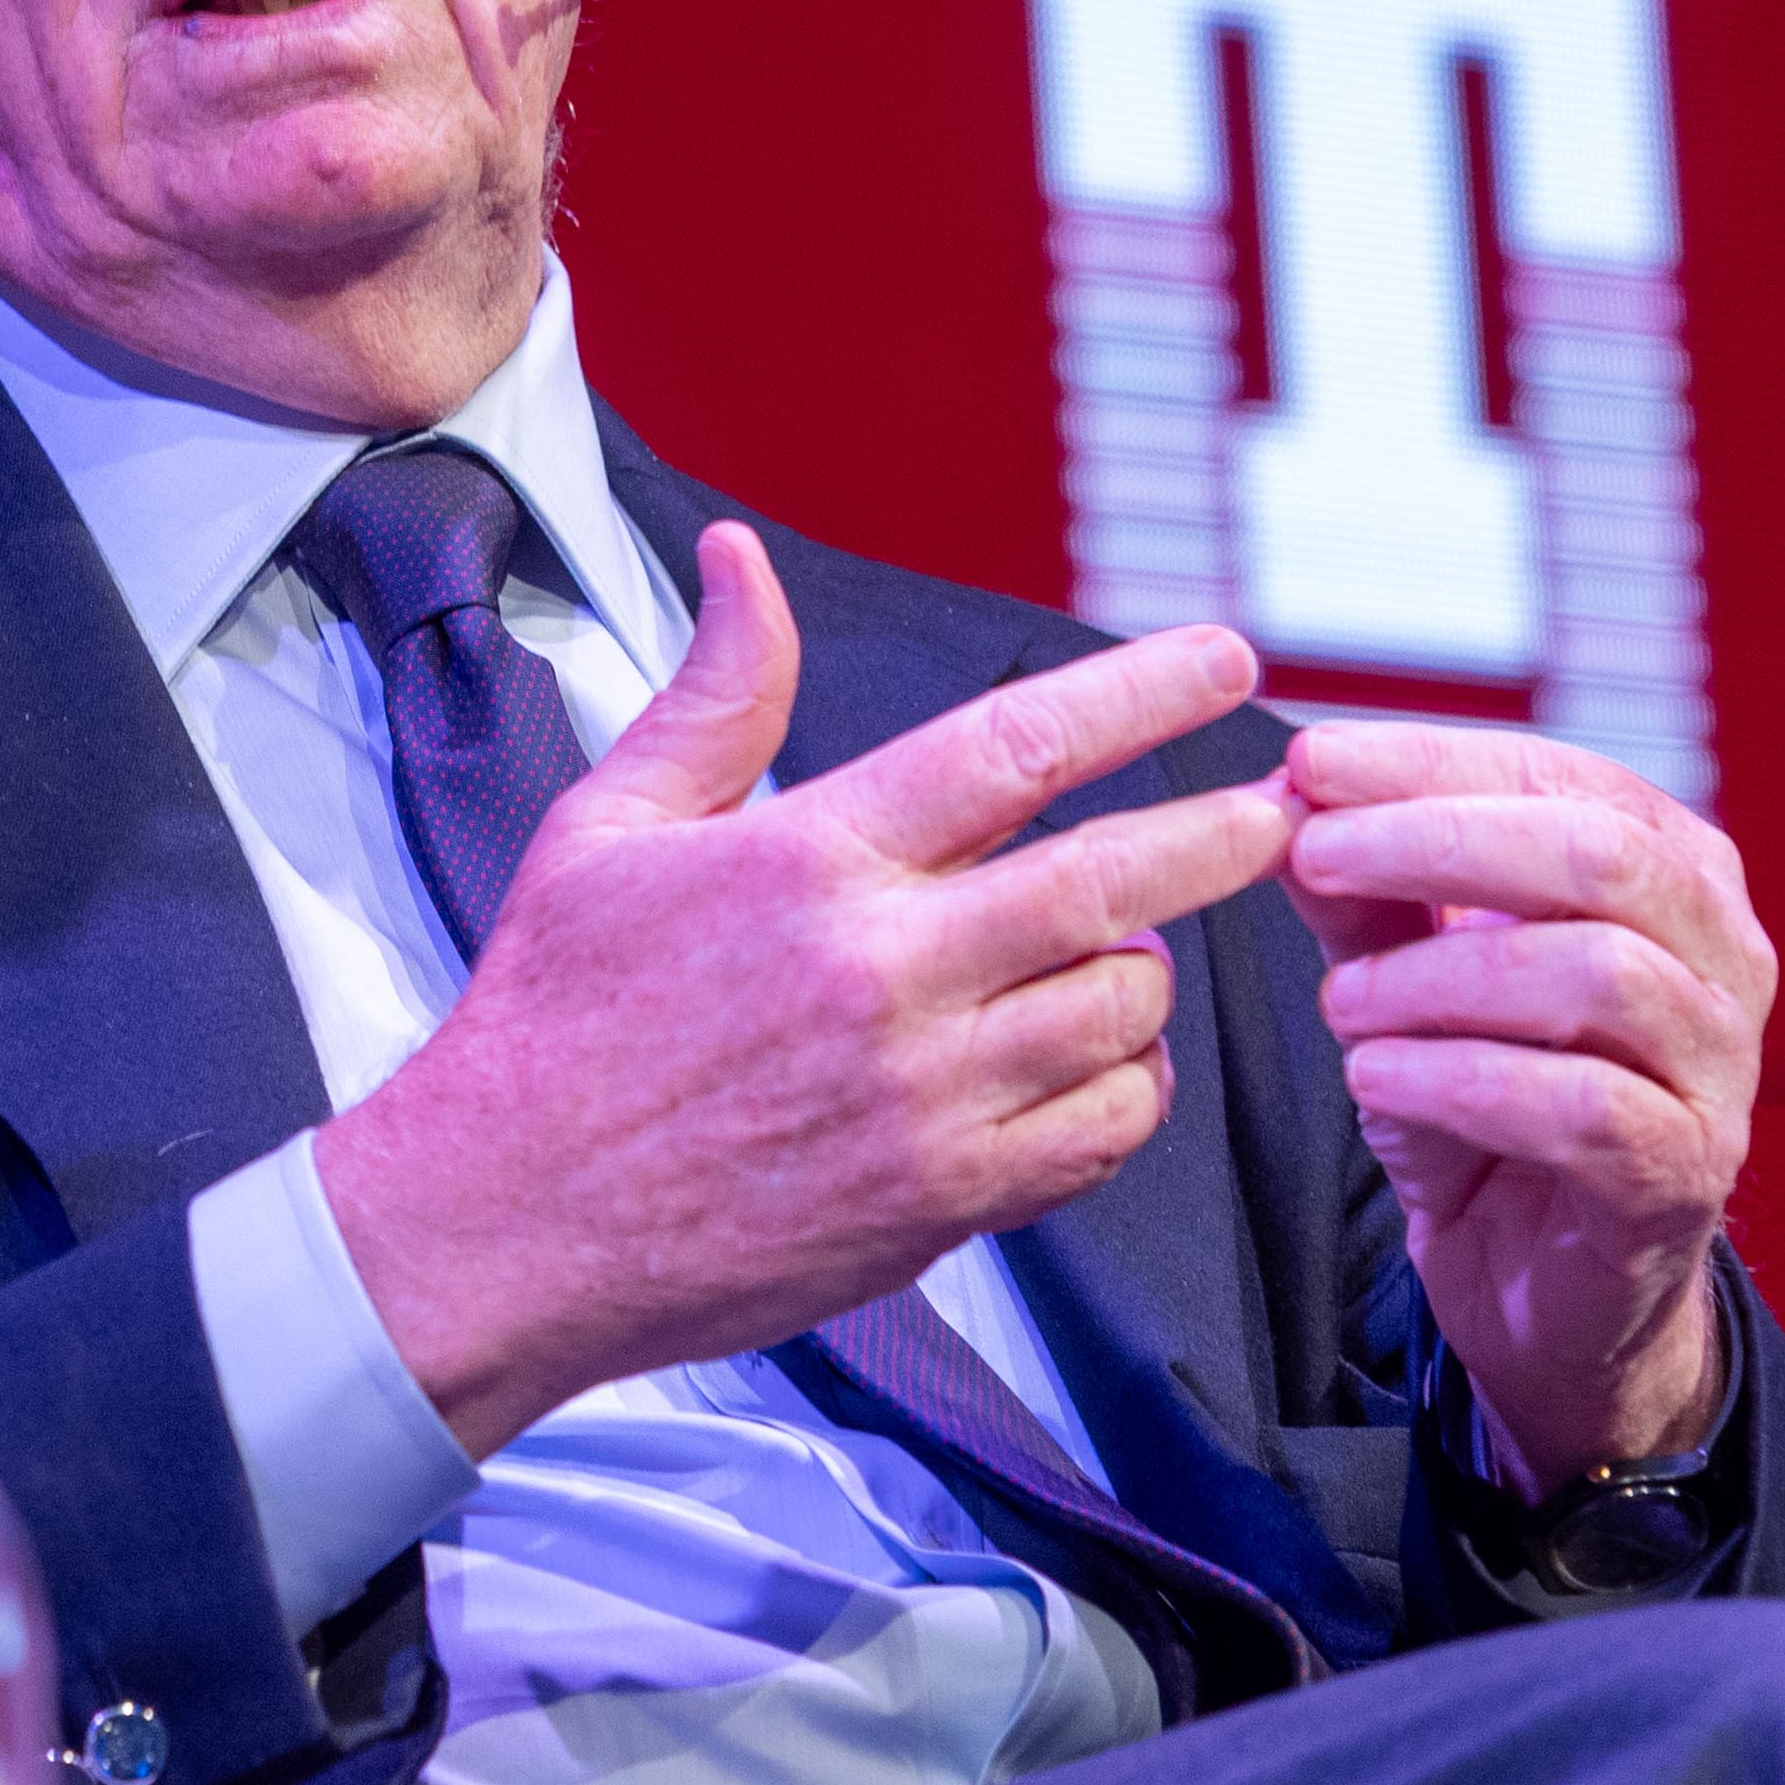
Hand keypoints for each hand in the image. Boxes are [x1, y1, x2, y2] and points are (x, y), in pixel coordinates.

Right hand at [315, 529, 1299, 1454]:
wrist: (505, 1222)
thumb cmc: (551, 1022)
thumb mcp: (610, 826)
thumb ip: (716, 695)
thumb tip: (740, 561)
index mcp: (807, 863)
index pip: (1014, 749)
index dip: (1141, 694)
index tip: (1223, 661)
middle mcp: (878, 975)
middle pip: (1109, 881)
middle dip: (1221, 832)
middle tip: (1279, 804)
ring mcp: (920, 1098)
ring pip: (1118, 1010)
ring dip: (1146, 968)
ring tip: (1121, 947)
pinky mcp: (938, 1201)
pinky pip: (1099, 1132)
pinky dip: (1126, 1087)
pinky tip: (1090, 1058)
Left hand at [1284, 726, 1772, 1487]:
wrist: (1534, 1284)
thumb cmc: (1484, 1105)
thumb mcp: (1409, 980)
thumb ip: (1365, 893)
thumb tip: (1289, 791)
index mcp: (1669, 872)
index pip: (1562, 777)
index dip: (1430, 761)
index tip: (1307, 760)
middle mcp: (1721, 954)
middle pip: (1598, 856)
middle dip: (1437, 841)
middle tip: (1311, 855)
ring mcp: (1719, 1068)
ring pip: (1599, 975)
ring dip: (1440, 976)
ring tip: (1340, 1001)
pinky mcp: (1683, 1175)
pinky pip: (1586, 1108)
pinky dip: (1461, 1080)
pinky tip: (1375, 1078)